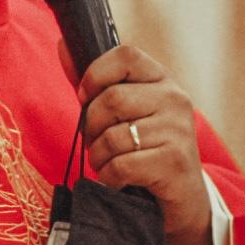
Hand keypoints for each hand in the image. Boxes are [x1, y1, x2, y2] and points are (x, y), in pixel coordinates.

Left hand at [71, 43, 214, 244]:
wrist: (181, 199)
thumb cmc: (144, 149)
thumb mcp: (123, 112)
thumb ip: (93, 82)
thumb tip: (63, 45)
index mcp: (162, 80)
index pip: (125, 55)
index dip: (95, 74)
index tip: (86, 96)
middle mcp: (175, 99)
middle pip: (111, 99)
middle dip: (91, 127)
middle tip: (98, 143)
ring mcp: (177, 130)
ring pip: (112, 136)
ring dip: (99, 157)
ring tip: (110, 163)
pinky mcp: (173, 162)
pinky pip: (120, 165)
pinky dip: (109, 178)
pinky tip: (120, 181)